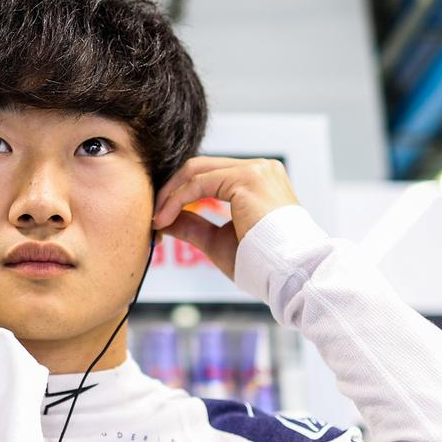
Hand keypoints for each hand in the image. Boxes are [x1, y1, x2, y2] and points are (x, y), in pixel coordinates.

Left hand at [151, 157, 299, 277]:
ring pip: (196, 171)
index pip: (209, 175)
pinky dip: (176, 200)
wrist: (289, 274)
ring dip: (170, 195)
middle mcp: (260, 168)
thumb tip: (164, 219)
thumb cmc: (261, 263)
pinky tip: (164, 219)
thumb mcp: (217, 240)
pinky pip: (199, 183)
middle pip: (200, 167)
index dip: (180, 193)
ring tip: (156, 221)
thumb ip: (193, 225)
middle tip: (152, 216)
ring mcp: (255, 170)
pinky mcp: (247, 178)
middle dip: (170, 190)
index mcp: (259, 180)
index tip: (161, 218)